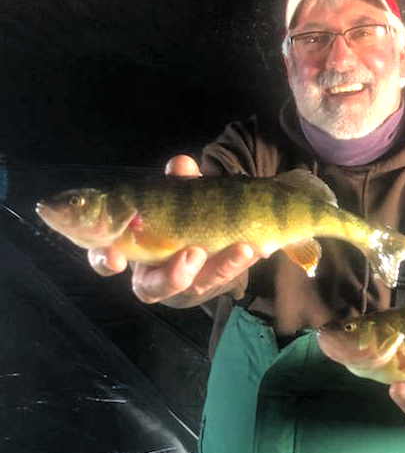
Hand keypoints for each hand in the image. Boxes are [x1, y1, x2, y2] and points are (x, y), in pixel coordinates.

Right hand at [87, 155, 258, 307]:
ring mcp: (186, 283)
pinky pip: (224, 278)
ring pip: (196, 286)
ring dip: (219, 268)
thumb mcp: (178, 194)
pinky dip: (237, 262)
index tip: (115, 257)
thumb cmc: (180, 212)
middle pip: (153, 288)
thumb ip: (177, 183)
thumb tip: (181, 165)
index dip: (105, 260)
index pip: (105, 260)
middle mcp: (154, 274)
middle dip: (172, 276)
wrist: (211, 231)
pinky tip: (250, 248)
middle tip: (193, 254)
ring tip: (240, 248)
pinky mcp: (212, 284)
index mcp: (131, 250)